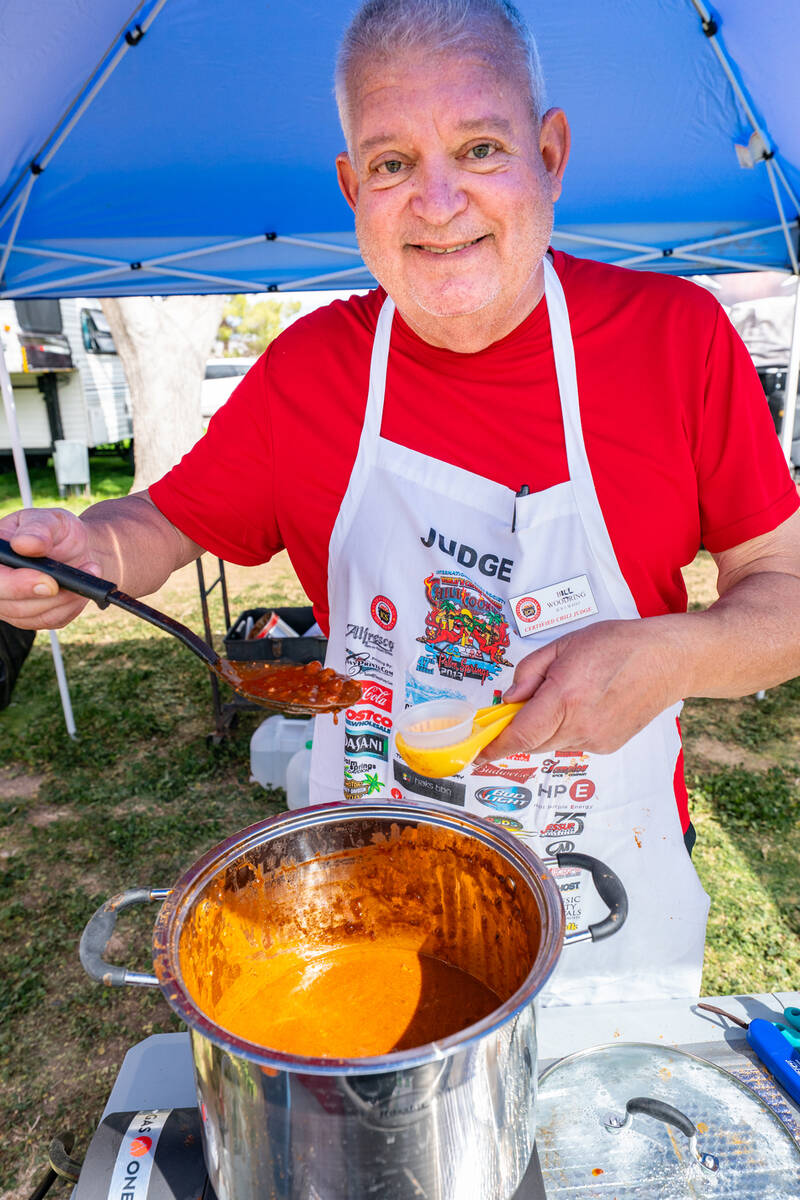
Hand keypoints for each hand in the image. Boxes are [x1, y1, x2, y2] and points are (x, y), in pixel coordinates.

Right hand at [0, 507, 101, 628]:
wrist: (77, 550)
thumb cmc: (57, 533)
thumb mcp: (50, 520)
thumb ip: (37, 529)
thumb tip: (25, 544)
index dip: (15, 584)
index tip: (48, 580)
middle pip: (8, 604)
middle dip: (45, 597)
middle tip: (74, 581)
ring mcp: (11, 604)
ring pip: (33, 616)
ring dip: (66, 598)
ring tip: (89, 571)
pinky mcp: (32, 618)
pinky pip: (51, 620)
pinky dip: (71, 605)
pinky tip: (81, 588)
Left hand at [483, 617, 688, 757]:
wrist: (666, 660)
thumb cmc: (617, 645)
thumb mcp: (563, 645)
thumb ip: (529, 673)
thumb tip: (509, 699)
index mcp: (565, 697)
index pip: (520, 735)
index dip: (495, 748)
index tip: (478, 753)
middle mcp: (580, 725)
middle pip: (532, 743)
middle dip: (520, 731)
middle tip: (522, 706)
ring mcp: (596, 740)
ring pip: (552, 744)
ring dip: (546, 728)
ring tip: (568, 695)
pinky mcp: (608, 746)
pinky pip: (573, 743)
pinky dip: (568, 729)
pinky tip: (586, 704)